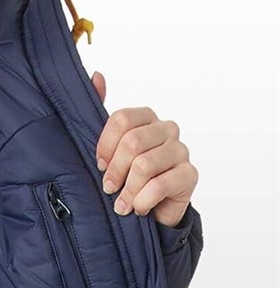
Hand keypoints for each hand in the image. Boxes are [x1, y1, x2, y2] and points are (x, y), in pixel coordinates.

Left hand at [90, 70, 198, 227]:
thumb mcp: (107, 150)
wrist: (150, 212)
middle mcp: (166, 129)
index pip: (121, 120)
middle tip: (108, 188)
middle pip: (132, 142)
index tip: (99, 165)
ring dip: (127, 191)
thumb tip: (97, 76)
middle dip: (115, 171)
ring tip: (121, 205)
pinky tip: (139, 208)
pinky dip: (142, 201)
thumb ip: (99, 112)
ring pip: (144, 165)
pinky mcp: (189, 175)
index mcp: (145, 119)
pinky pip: (159, 185)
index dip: (105, 147)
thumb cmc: (125, 179)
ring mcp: (180, 151)